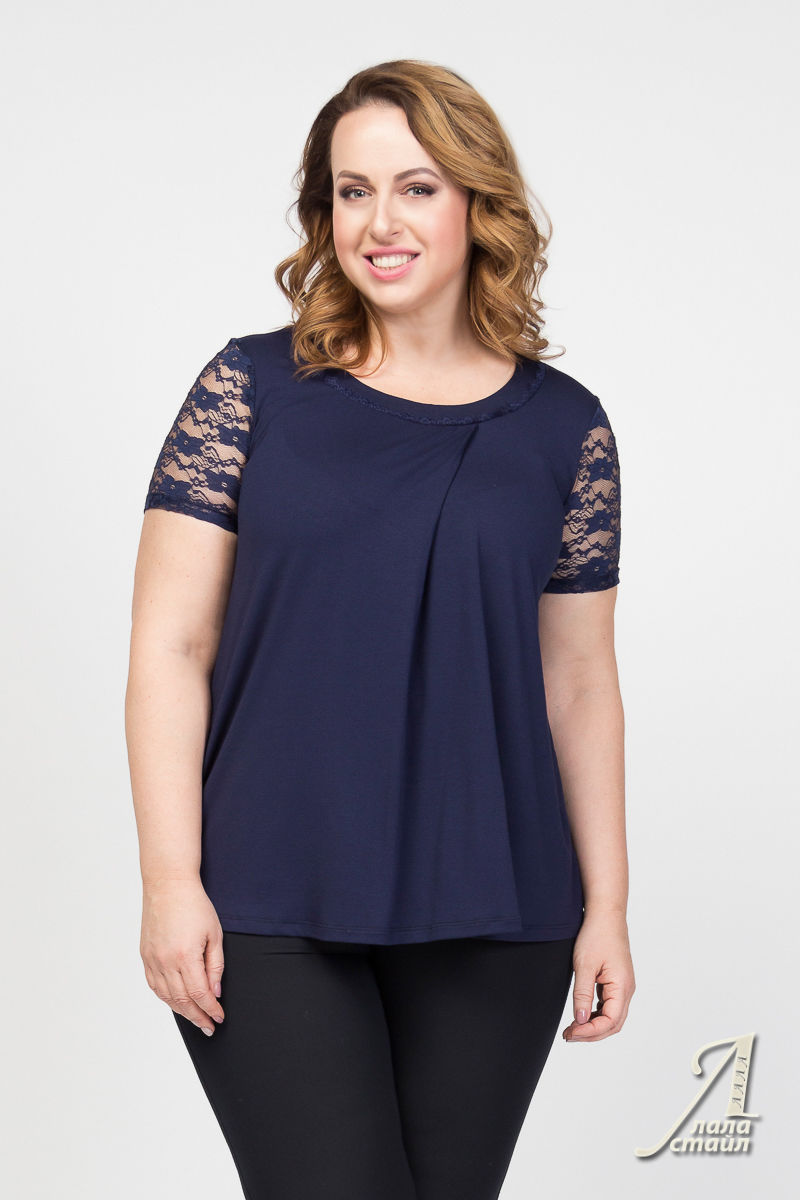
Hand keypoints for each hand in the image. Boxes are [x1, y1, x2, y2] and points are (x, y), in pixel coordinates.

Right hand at [140, 877, 225, 1035]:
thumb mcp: (214, 934)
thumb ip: (215, 965)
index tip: (219, 1017)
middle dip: (198, 1016)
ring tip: (195, 1019)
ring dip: (182, 1012)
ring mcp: (152, 960)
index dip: (210, 1009)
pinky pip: (155, 986)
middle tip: (209, 1027)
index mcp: (185, 956)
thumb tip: (215, 992)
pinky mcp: (145, 956)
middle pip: (182, 1000)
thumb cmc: (194, 905)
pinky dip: (166, 998)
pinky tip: (176, 1003)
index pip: (199, 994)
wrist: (168, 885)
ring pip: (167, 997)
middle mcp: (166, 961)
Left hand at [562, 909, 634, 1042]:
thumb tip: (580, 1020)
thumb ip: (582, 994)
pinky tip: (581, 1015)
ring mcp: (622, 986)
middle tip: (569, 1035)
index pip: (610, 1021)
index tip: (571, 1032)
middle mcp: (626, 989)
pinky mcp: (616, 982)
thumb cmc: (597, 935)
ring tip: (572, 1028)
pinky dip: (596, 1015)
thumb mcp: (584, 965)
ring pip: (612, 1017)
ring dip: (594, 1026)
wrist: (605, 914)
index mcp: (622, 987)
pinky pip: (609, 1006)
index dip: (591, 1031)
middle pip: (613, 1024)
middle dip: (592, 1034)